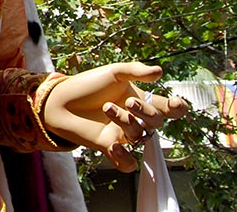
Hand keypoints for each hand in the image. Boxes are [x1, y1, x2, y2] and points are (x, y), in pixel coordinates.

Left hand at [42, 62, 188, 171]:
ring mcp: (123, 135)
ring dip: (128, 123)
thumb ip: (135, 71)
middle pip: (156, 122)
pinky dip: (125, 159)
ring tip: (107, 108)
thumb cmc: (86, 85)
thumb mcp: (112, 72)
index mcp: (139, 100)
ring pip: (140, 137)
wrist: (59, 101)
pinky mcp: (110, 148)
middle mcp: (135, 119)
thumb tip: (160, 72)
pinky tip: (114, 146)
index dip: (177, 108)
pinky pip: (128, 164)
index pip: (168, 109)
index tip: (174, 103)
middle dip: (147, 113)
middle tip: (129, 102)